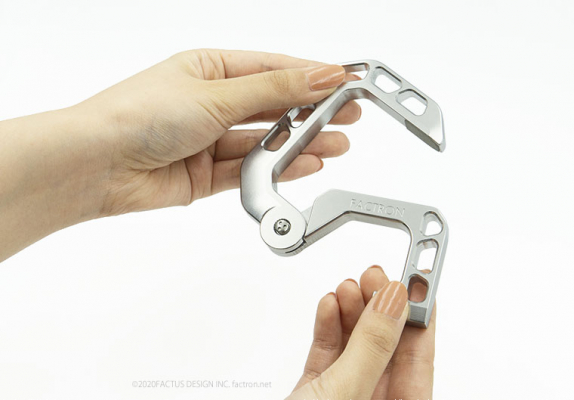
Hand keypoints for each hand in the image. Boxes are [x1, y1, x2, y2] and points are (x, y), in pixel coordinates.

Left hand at [0, 49, 359, 260]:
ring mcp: (209, 139)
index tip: (346, 81)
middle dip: (312, 111)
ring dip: (300, 143)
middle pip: (273, 106)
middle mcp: (211, 102)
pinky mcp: (206, 174)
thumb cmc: (139, 115)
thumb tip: (321, 75)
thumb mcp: (217, 94)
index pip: (273, 69)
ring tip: (336, 145)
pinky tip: (304, 164)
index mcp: (210, 68)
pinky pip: (251, 169)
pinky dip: (277, 167)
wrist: (96, 166)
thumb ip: (274, 90)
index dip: (312, 75)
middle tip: (349, 116)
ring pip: (265, 140)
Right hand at [288, 266, 434, 399]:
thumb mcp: (345, 392)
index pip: (420, 360)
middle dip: (380, 308)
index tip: (416, 281)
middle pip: (387, 348)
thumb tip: (392, 304)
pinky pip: (329, 354)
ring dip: (352, 312)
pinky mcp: (316, 392)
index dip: (420, 316)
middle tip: (375, 277)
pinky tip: (329, 306)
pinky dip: (328, 327)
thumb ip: (371, 348)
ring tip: (348, 287)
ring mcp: (345, 395)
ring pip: (356, 347)